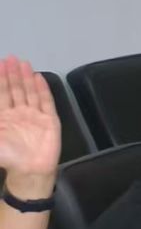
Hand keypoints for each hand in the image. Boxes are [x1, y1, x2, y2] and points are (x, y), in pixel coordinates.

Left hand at [0, 57, 60, 187]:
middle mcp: (18, 113)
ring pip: (29, 92)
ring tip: (23, 63)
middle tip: (10, 58)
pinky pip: (45, 101)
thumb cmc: (7, 156)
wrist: (30, 170)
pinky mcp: (49, 119)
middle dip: (12, 74)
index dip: (0, 80)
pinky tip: (38, 77)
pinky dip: (42, 89)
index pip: (1, 94)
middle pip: (15, 90)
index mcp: (3, 118)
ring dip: (26, 77)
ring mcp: (34, 115)